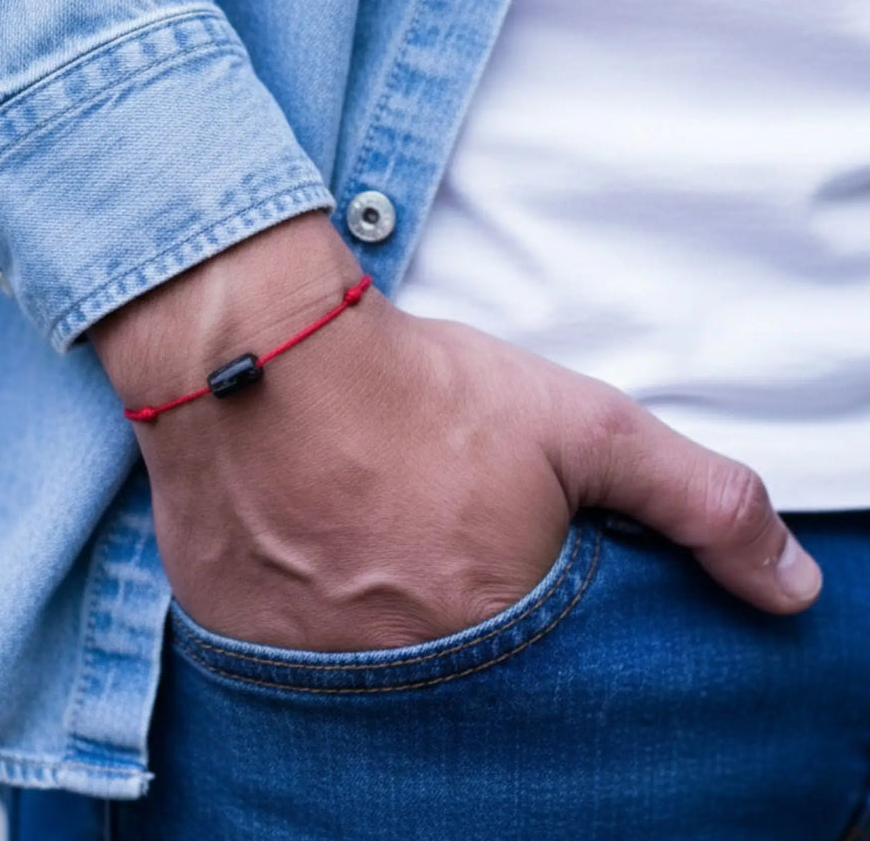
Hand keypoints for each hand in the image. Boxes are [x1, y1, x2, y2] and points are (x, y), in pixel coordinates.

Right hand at [91, 213, 821, 650]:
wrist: (261, 351)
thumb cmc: (416, 388)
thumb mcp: (582, 426)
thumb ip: (700, 503)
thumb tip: (793, 588)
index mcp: (490, 630)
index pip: (543, 676)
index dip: (519, 602)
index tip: (488, 555)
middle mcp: (396, 668)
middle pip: (451, 673)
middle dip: (447, 610)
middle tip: (419, 538)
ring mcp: (304, 663)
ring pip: (364, 670)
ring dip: (374, 617)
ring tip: (365, 540)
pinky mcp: (234, 637)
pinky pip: (287, 660)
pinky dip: (305, 618)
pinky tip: (306, 553)